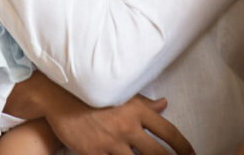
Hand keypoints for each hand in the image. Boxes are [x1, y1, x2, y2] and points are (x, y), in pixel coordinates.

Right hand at [46, 94, 193, 154]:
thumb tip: (164, 104)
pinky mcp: (95, 153)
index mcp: (136, 110)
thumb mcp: (122, 94)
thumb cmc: (93, 94)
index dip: (184, 147)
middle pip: (158, 154)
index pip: (168, 132)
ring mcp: (111, 142)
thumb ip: (144, 103)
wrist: (59, 98)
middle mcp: (127, 127)